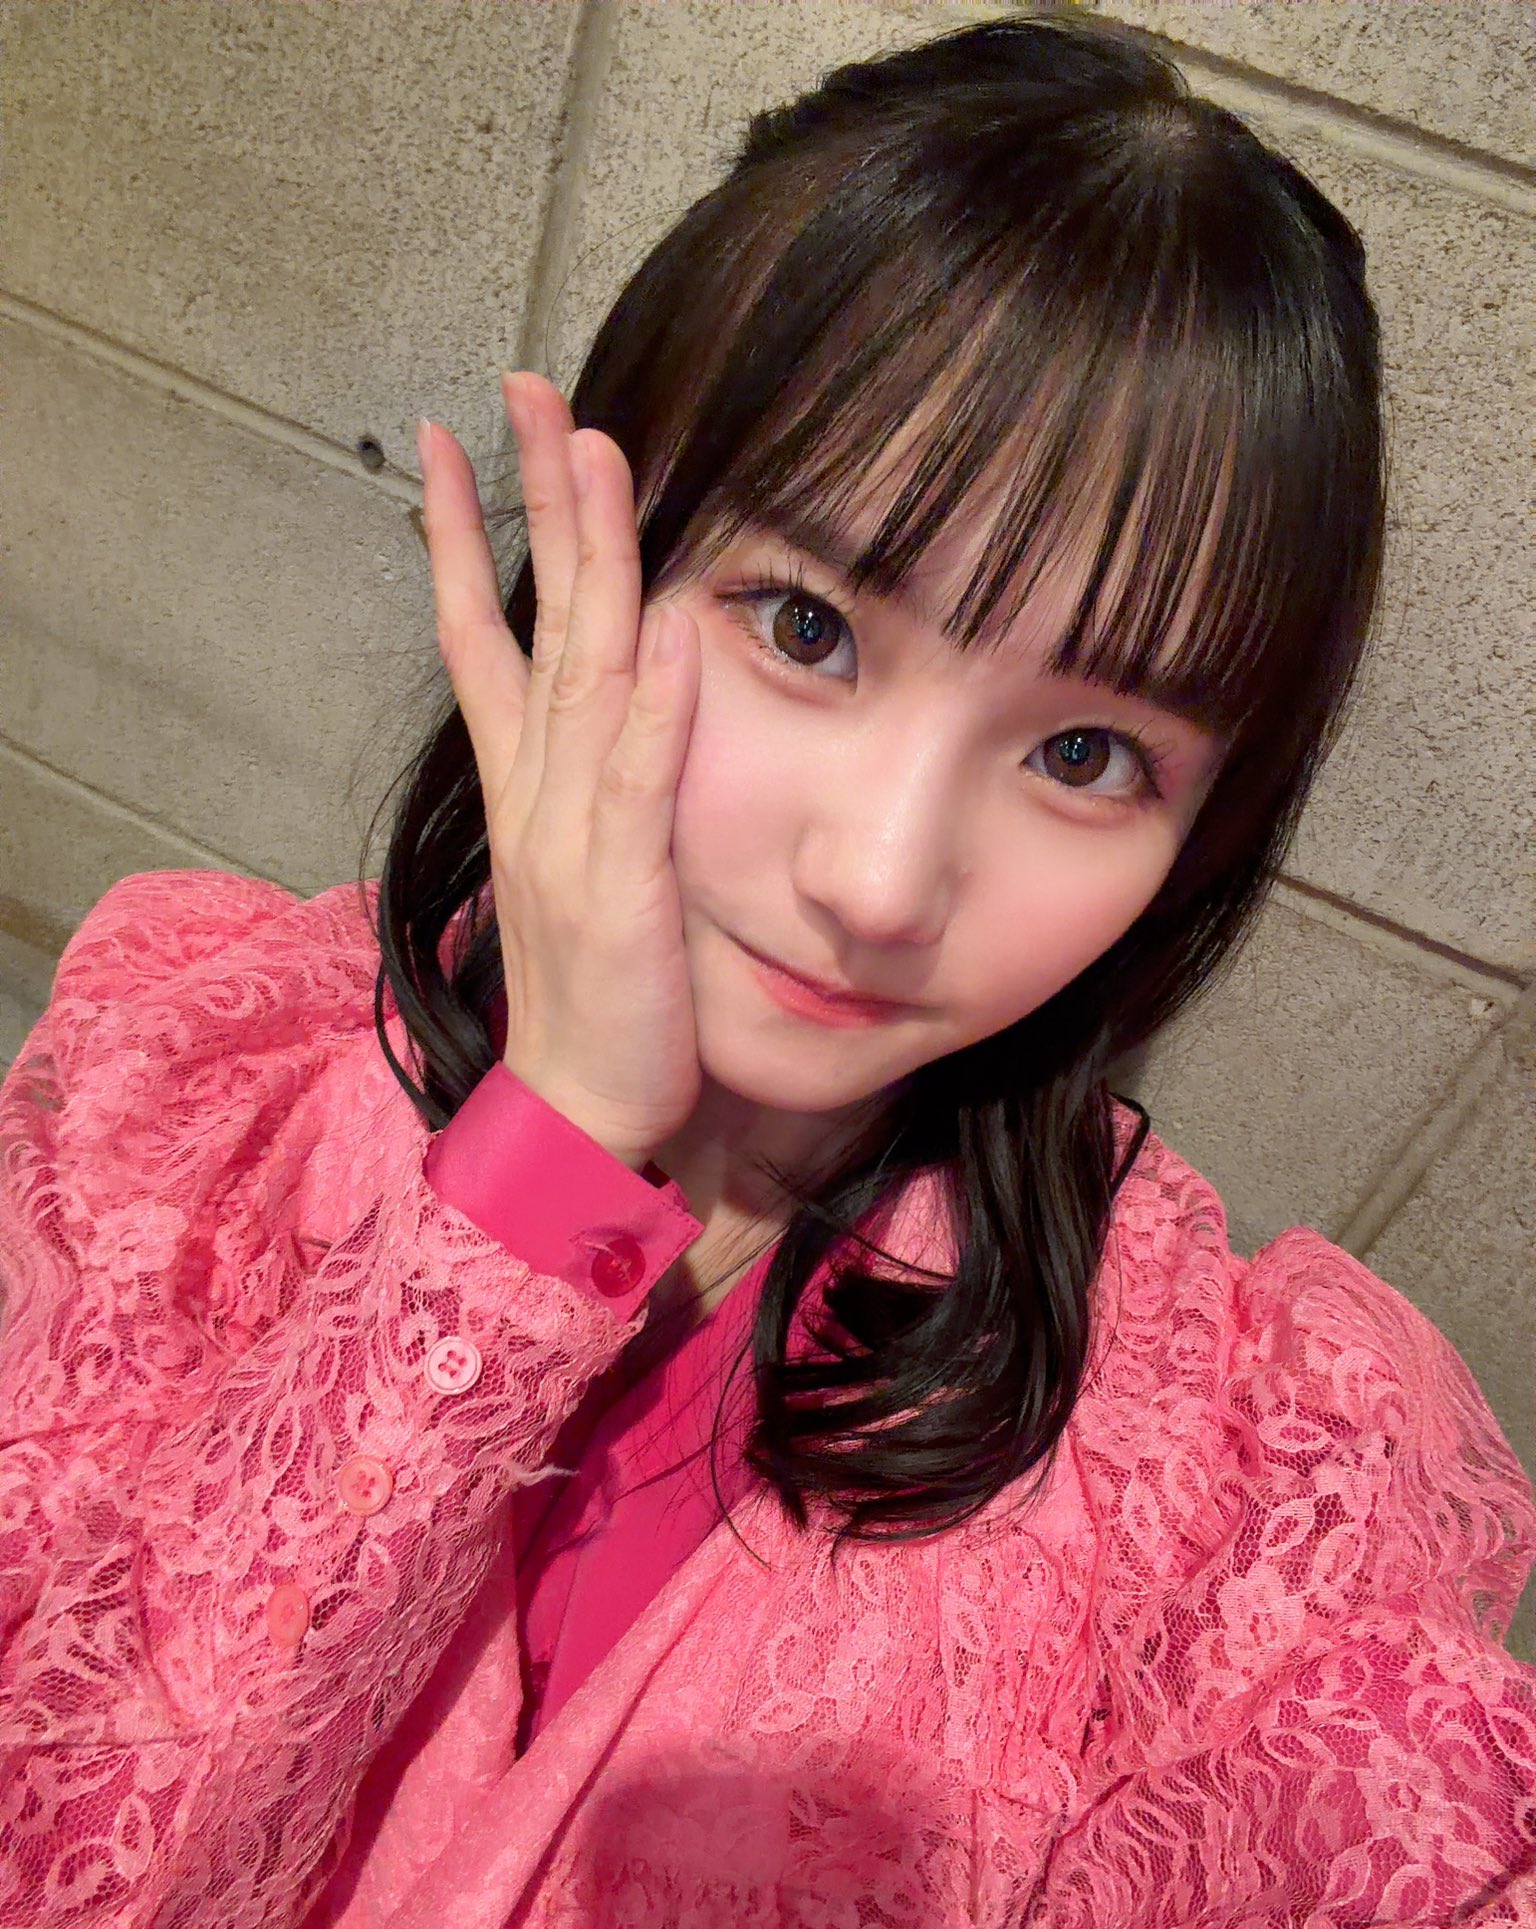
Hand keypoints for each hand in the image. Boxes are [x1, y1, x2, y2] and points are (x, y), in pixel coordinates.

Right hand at [416, 371, 702, 1169]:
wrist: (577, 1106)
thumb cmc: (595, 991)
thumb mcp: (587, 869)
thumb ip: (597, 782)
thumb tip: (618, 699)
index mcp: (528, 787)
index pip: (488, 638)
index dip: (470, 540)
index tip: (459, 447)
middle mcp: (537, 791)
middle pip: (531, 620)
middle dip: (528, 500)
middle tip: (524, 388)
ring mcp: (572, 832)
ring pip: (580, 671)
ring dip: (587, 558)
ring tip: (591, 450)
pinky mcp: (620, 885)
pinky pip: (637, 776)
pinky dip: (647, 698)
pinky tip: (662, 615)